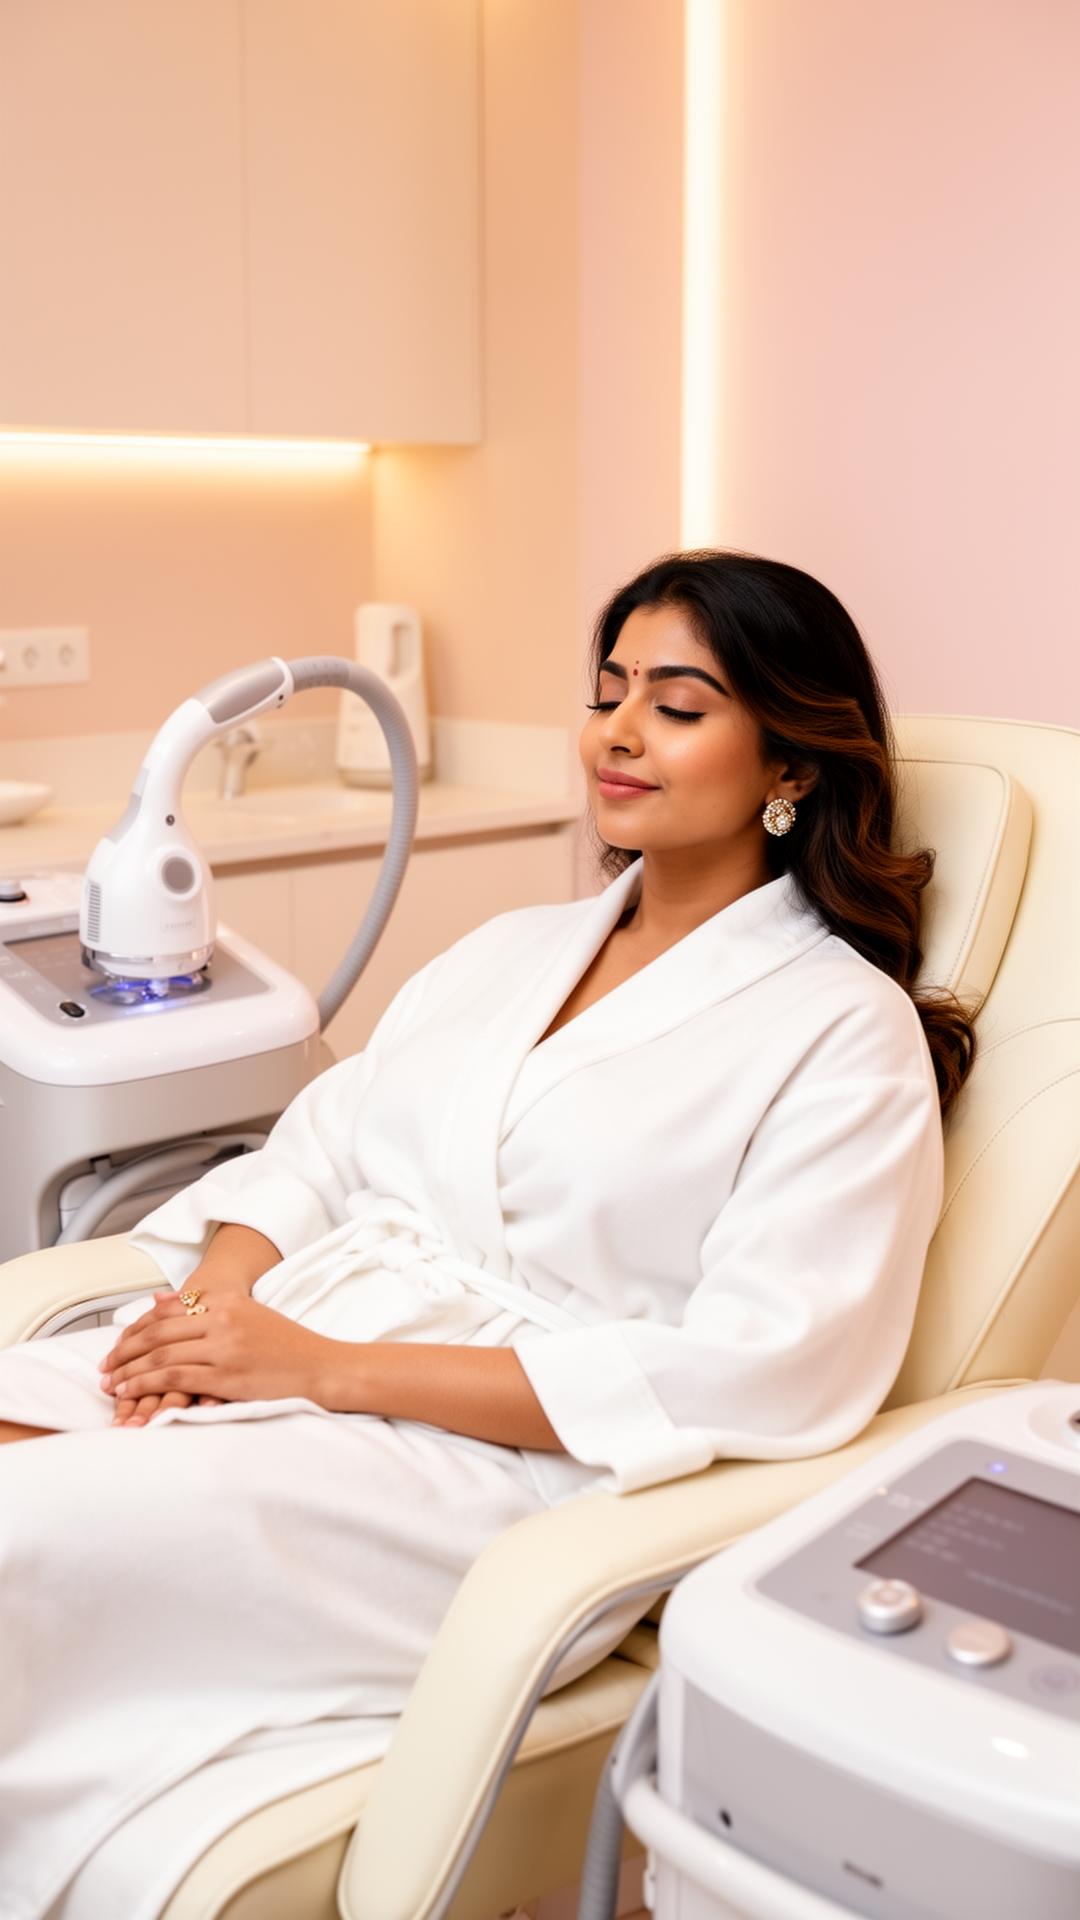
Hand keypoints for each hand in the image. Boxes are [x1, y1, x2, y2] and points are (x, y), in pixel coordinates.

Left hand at [100, 1291, 334, 1410]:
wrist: (323, 1368)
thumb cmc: (289, 1347)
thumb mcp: (248, 1314)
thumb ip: (205, 1307)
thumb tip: (158, 1299)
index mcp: (228, 1301)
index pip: (166, 1312)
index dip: (136, 1329)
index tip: (119, 1345)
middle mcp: (223, 1320)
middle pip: (157, 1333)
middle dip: (124, 1351)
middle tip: (104, 1366)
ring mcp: (224, 1348)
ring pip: (160, 1356)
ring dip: (129, 1370)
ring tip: (110, 1383)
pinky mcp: (226, 1376)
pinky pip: (174, 1379)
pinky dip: (146, 1385)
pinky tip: (131, 1392)